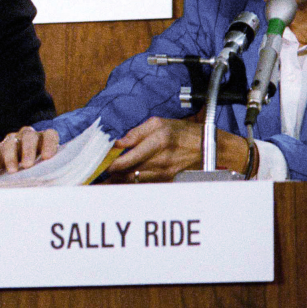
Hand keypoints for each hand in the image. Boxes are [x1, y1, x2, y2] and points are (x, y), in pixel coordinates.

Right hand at [0, 126, 58, 175]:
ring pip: (10, 144)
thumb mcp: (49, 167)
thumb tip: (53, 183)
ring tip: (12, 172)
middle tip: (28, 165)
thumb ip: (52, 170)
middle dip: (28, 150)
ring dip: (10, 157)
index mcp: (44, 138)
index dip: (49, 144)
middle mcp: (27, 135)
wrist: (26, 168)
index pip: (49, 135)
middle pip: (28, 137)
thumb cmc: (42, 168)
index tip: (47, 157)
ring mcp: (12, 141)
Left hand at [105, 116, 247, 182]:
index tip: (99, 163)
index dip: (111, 164)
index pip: (128, 159)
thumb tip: (118, 142)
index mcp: (157, 142)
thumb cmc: (184, 132)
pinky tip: (122, 180)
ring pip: (135, 181)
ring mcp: (164, 173)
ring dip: (119, 180)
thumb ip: (136, 132)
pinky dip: (132, 182)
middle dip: (111, 174)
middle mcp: (160, 160)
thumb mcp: (159, 123)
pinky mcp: (167, 181)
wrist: (210, 148)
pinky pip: (144, 184)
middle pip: (128, 173)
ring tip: (104, 179)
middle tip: (96, 174)